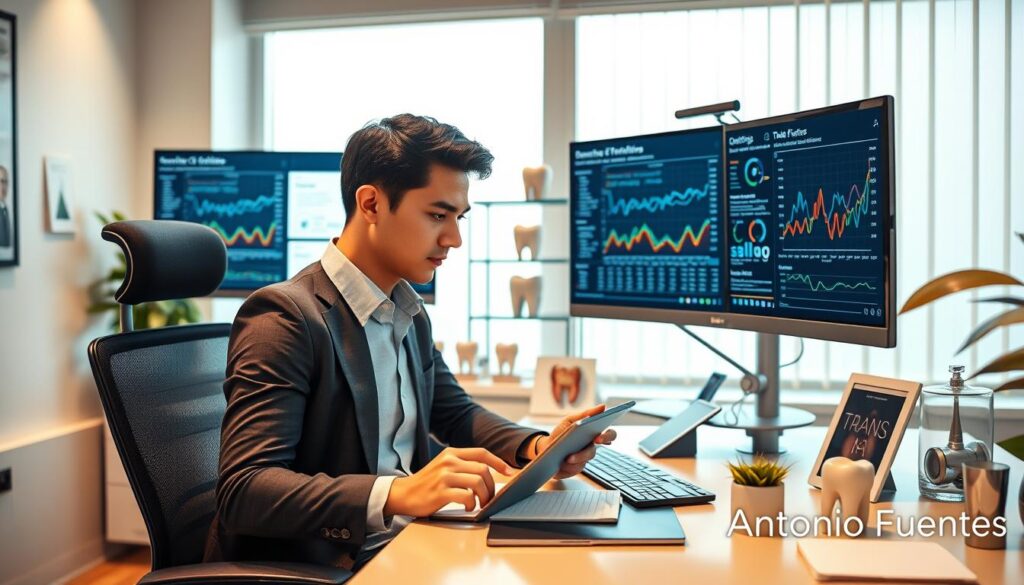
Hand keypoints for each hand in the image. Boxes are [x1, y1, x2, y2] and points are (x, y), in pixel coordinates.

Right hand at [383, 447, 513, 516]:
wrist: (403, 494)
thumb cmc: (427, 483)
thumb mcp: (444, 467)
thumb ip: (462, 466)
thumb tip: (488, 474)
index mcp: (451, 453)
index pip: (481, 453)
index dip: (499, 462)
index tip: (510, 472)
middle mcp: (449, 461)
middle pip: (483, 469)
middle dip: (492, 486)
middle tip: (489, 498)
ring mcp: (444, 476)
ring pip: (478, 482)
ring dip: (484, 496)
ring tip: (479, 504)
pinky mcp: (441, 491)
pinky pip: (467, 496)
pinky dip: (472, 504)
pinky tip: (467, 508)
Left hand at [534, 404, 616, 479]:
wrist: (545, 449)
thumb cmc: (560, 433)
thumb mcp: (570, 421)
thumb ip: (586, 414)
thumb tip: (603, 406)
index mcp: (592, 432)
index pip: (608, 433)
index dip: (608, 436)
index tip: (599, 437)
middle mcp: (592, 445)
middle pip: (604, 446)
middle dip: (597, 444)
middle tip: (592, 442)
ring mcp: (585, 457)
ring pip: (588, 457)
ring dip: (578, 456)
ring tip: (568, 457)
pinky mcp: (577, 467)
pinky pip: (577, 467)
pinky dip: (569, 464)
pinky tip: (562, 463)